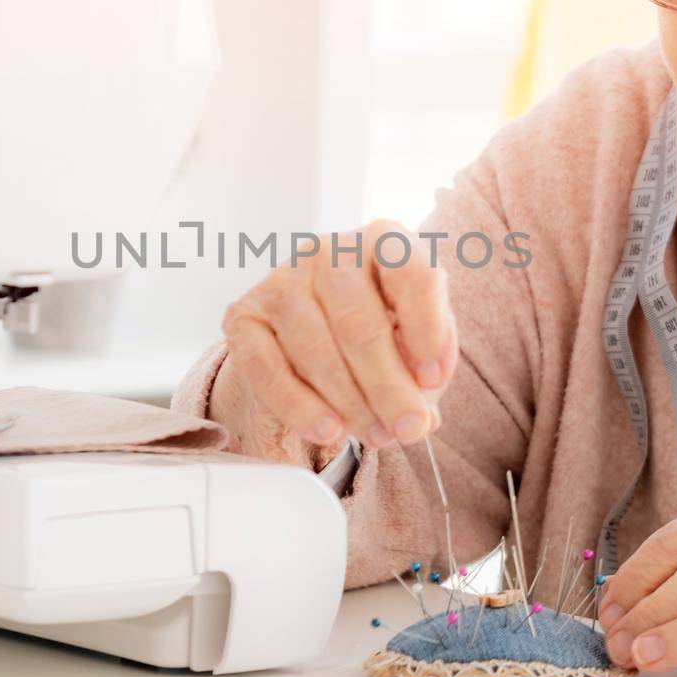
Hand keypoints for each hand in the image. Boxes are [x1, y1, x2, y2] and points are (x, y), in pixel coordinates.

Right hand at [214, 219, 456, 449]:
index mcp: (383, 241)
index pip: (408, 271)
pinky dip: (299, 406)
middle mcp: (330, 251)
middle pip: (357, 320)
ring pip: (314, 348)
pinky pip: (267, 368)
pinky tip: (328, 430)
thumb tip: (421, 407)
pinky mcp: (243, 316)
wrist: (320, 336)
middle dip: (386, 385)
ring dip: (349, 403)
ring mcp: (282, 280)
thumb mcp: (419, 340)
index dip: (426, 328)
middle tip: (408, 429)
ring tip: (376, 435)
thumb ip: (428, 368)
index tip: (433, 379)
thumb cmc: (383, 331)